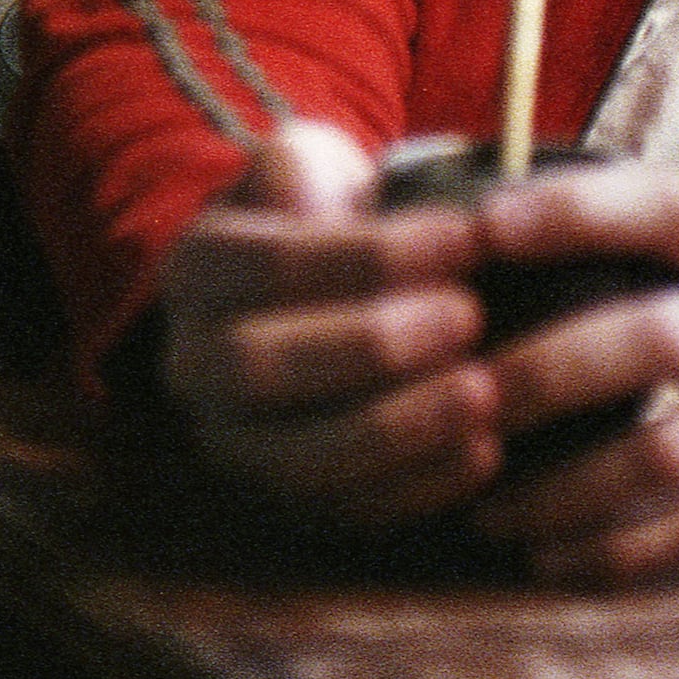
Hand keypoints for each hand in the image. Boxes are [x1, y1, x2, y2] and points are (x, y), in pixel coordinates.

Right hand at [152, 120, 513, 525]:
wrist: (330, 298)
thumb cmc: (334, 223)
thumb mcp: (313, 168)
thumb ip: (305, 164)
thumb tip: (310, 188)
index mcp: (194, 272)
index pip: (269, 265)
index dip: (368, 256)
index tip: (466, 236)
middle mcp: (192, 367)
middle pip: (259, 368)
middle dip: (371, 345)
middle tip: (468, 316)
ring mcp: (234, 446)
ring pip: (295, 457)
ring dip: (398, 428)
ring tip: (486, 392)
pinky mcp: (287, 506)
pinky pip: (342, 514)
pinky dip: (415, 489)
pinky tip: (486, 453)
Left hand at [454, 160, 678, 581]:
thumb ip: (656, 250)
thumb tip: (487, 234)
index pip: (665, 206)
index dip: (572, 209)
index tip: (483, 224)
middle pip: (646, 339)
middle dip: (535, 376)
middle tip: (449, 402)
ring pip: (665, 456)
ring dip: (559, 490)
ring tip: (482, 506)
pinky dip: (618, 555)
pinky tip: (555, 561)